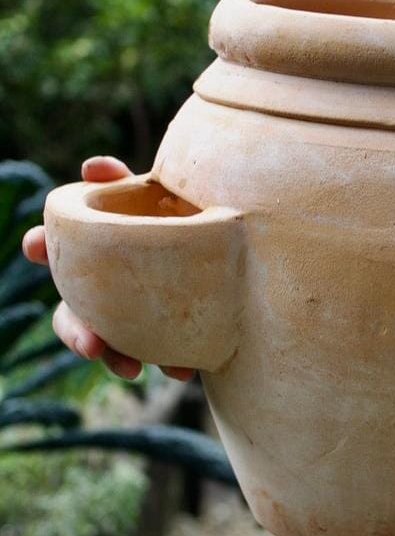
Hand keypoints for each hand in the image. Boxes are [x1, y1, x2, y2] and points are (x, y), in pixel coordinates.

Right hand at [22, 155, 194, 382]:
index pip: (55, 249)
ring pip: (109, 342)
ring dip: (116, 357)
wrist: (220, 246)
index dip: (42, 246)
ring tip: (130, 368)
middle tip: (89, 344)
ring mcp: (126, 313)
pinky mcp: (159, 330)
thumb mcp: (150, 196)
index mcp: (91, 251)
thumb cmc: (172, 213)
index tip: (35, 244)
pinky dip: (168, 361)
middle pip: (72, 313)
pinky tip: (182, 368)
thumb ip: (122, 182)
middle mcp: (100, 286)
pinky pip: (158, 352)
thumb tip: (93, 167)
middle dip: (76, 331)